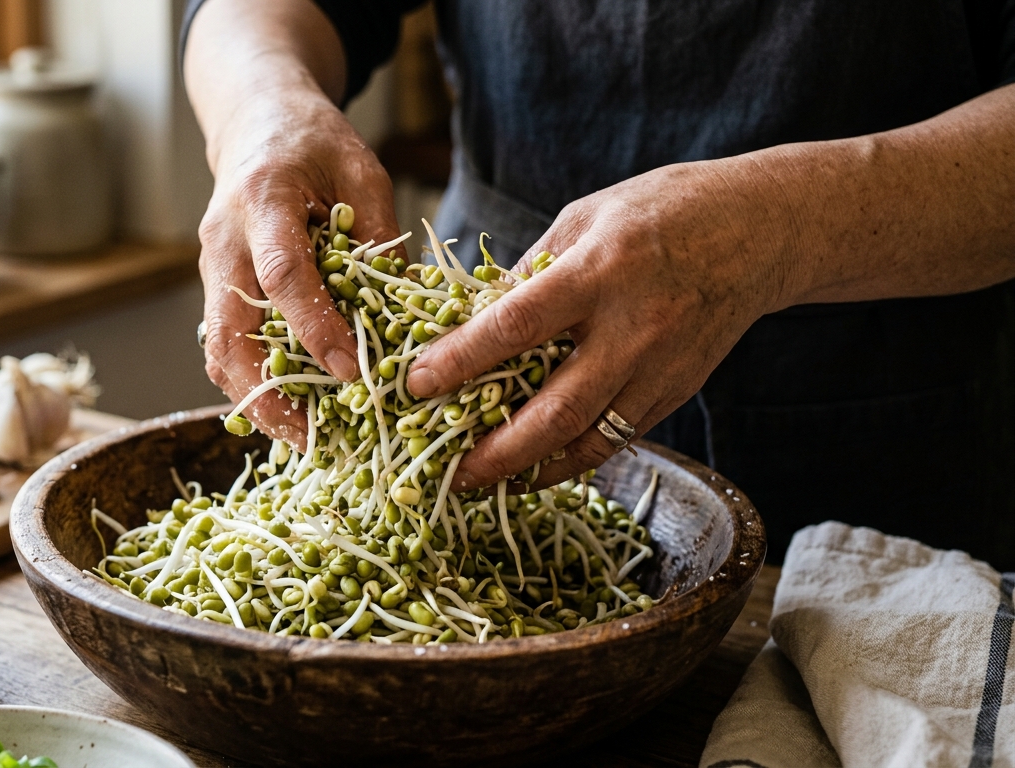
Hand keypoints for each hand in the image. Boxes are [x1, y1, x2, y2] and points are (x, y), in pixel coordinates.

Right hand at [198, 90, 400, 444]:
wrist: (256, 122)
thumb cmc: (313, 142)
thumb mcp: (361, 169)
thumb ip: (377, 234)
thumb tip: (403, 307)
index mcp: (262, 202)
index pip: (283, 277)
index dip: (314, 329)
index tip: (350, 371)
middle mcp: (224, 241)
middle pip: (227, 332)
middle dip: (266, 391)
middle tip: (312, 437)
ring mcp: (211, 268)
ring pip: (217, 349)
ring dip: (254, 399)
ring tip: (304, 438)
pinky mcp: (216, 288)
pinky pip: (223, 345)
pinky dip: (251, 383)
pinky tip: (291, 410)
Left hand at [407, 157, 799, 488]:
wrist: (760, 230)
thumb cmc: (660, 212)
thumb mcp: (584, 218)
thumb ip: (530, 273)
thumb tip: (470, 317)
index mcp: (599, 271)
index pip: (517, 324)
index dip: (462, 359)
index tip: (415, 384)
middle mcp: (632, 328)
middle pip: (556, 410)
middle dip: (497, 451)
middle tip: (450, 472)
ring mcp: (660, 368)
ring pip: (590, 441)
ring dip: (532, 470)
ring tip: (485, 483)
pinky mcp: (676, 391)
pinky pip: (617, 438)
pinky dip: (572, 459)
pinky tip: (535, 467)